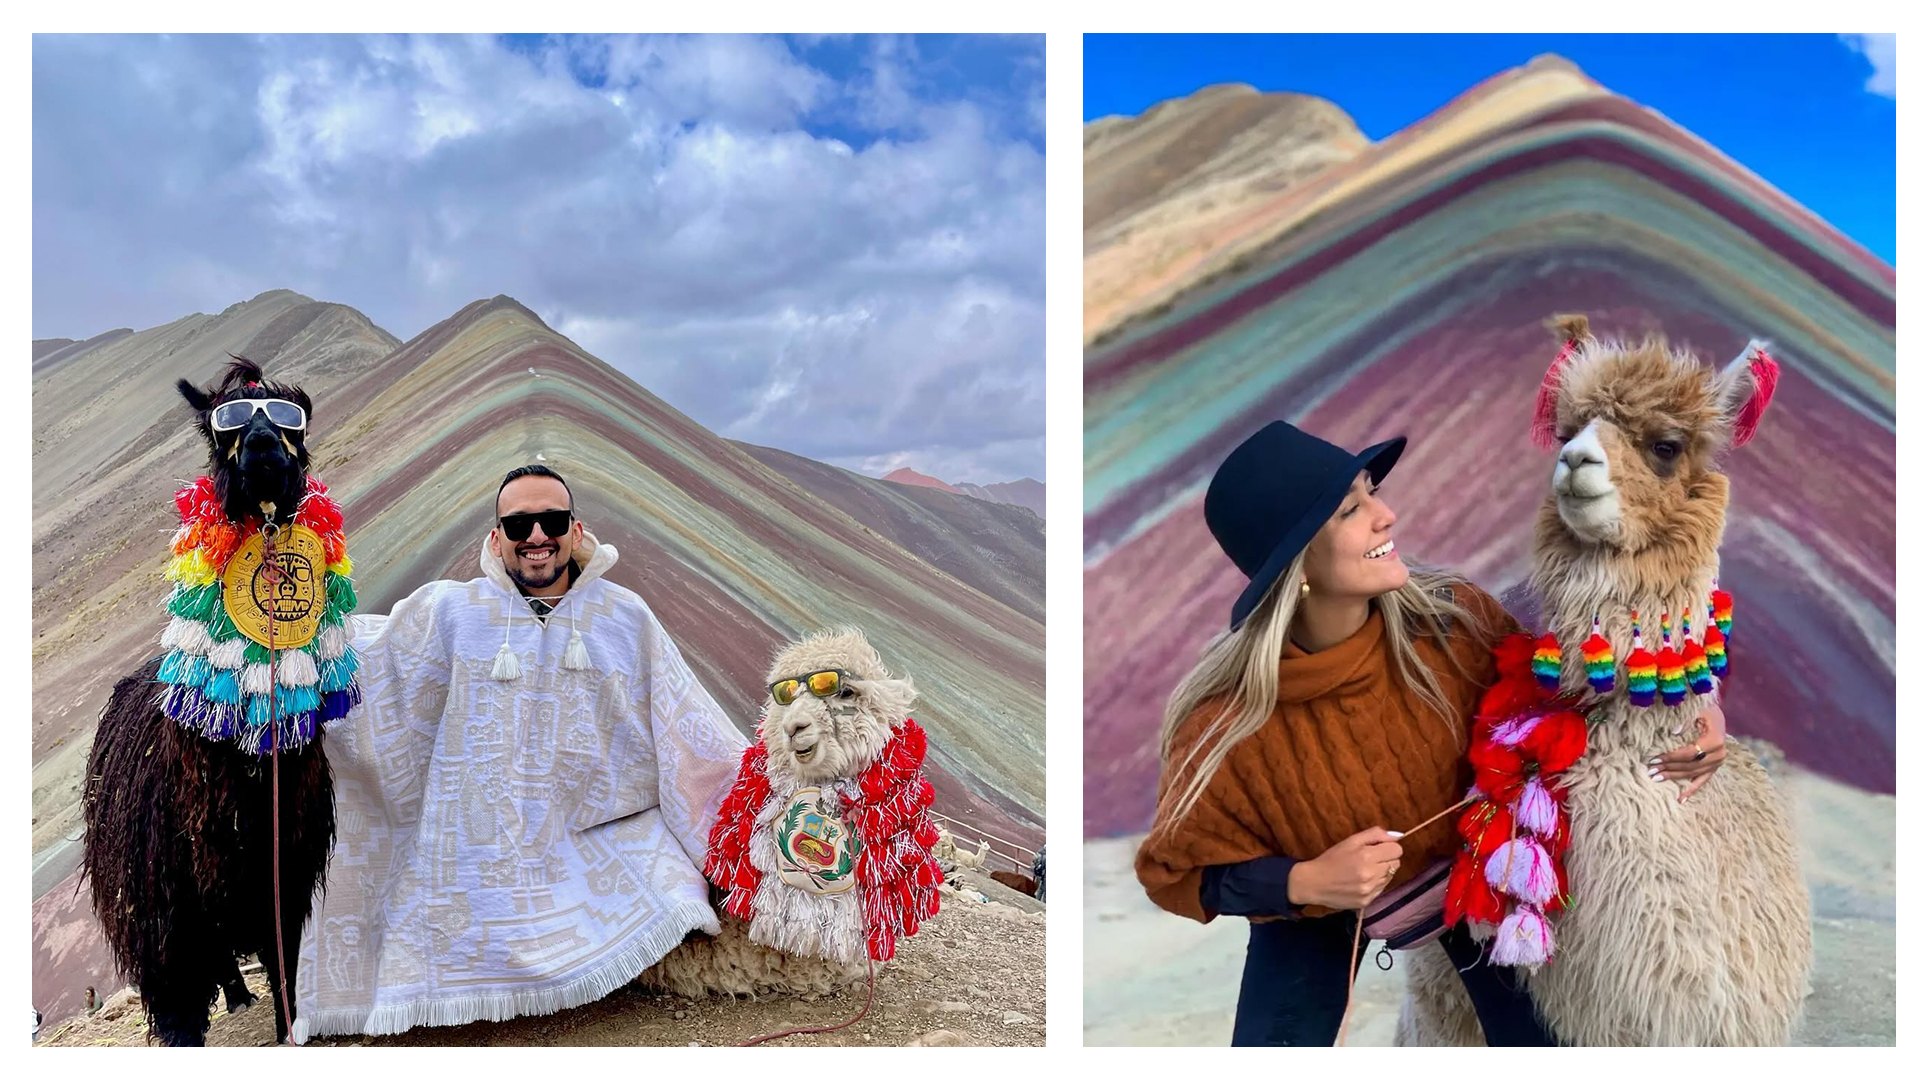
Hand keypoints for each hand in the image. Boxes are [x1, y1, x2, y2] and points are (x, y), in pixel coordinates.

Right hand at [1289, 827, 1403, 910]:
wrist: (1313, 883)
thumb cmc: (1331, 859)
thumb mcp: (1351, 840)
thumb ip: (1375, 834)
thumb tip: (1397, 836)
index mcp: (1366, 856)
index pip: (1397, 850)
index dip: (1388, 847)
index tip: (1378, 849)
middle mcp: (1370, 874)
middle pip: (1396, 864)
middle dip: (1386, 859)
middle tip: (1369, 859)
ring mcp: (1369, 890)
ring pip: (1390, 877)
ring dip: (1381, 872)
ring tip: (1363, 871)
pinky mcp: (1367, 901)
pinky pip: (1381, 889)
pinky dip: (1375, 884)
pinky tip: (1360, 881)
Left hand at [1651, 701, 1726, 802]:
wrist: (1715, 714)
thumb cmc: (1703, 709)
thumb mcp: (1696, 710)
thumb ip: (1686, 720)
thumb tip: (1675, 731)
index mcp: (1715, 741)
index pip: (1688, 753)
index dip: (1671, 757)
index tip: (1653, 759)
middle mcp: (1719, 754)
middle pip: (1689, 765)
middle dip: (1669, 768)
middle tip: (1651, 771)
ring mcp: (1718, 763)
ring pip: (1693, 773)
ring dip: (1674, 777)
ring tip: (1657, 778)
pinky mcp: (1714, 767)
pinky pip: (1702, 781)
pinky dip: (1692, 790)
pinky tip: (1681, 799)